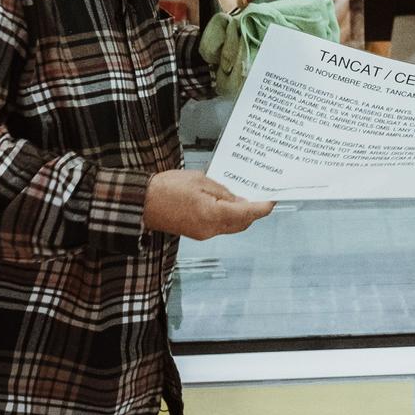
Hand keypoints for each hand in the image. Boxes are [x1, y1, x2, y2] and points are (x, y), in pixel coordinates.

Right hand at [143, 170, 274, 239]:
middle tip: (261, 196)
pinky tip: (227, 203)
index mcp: (213, 214)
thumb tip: (238, 200)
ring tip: (244, 196)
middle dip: (253, 212)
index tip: (272, 200)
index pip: (247, 214)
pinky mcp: (197, 233)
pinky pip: (219, 226)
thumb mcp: (201, 180)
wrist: (142, 203)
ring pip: (231, 226)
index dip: (262, 208)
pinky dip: (227, 216)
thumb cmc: (167, 188)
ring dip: (240, 214)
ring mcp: (203, 233)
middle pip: (241, 224)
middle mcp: (211, 229)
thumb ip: (223, 191)